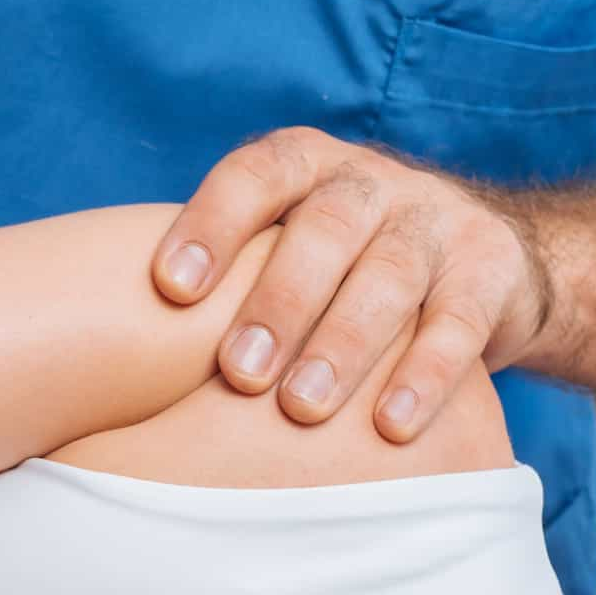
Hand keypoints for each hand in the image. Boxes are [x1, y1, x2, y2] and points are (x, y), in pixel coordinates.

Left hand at [151, 128, 552, 442]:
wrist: (486, 264)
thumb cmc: (339, 272)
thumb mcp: (285, 249)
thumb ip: (224, 277)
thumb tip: (104, 348)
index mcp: (305, 167)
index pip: (254, 176)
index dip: (212, 223)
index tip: (168, 287)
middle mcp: (371, 182)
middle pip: (324, 228)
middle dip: (278, 301)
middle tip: (238, 373)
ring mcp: (436, 219)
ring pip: (389, 275)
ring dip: (343, 345)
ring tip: (302, 410)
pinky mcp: (490, 268)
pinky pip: (458, 320)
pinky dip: (426, 374)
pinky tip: (391, 427)